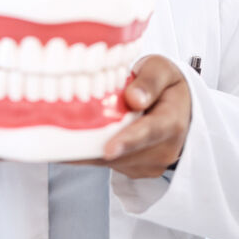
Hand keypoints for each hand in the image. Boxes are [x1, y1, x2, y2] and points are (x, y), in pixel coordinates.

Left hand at [74, 54, 191, 177]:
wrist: (180, 108)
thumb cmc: (166, 85)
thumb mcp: (162, 69)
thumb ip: (150, 80)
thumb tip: (134, 98)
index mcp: (172, 121)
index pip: (150, 132)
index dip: (128, 140)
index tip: (109, 148)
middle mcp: (164, 149)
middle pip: (123, 152)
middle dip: (93, 144)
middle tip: (58, 135)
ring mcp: (150, 163)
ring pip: (111, 161)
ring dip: (88, 149)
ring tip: (63, 132)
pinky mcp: (136, 170)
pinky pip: (109, 164)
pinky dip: (91, 152)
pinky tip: (76, 137)